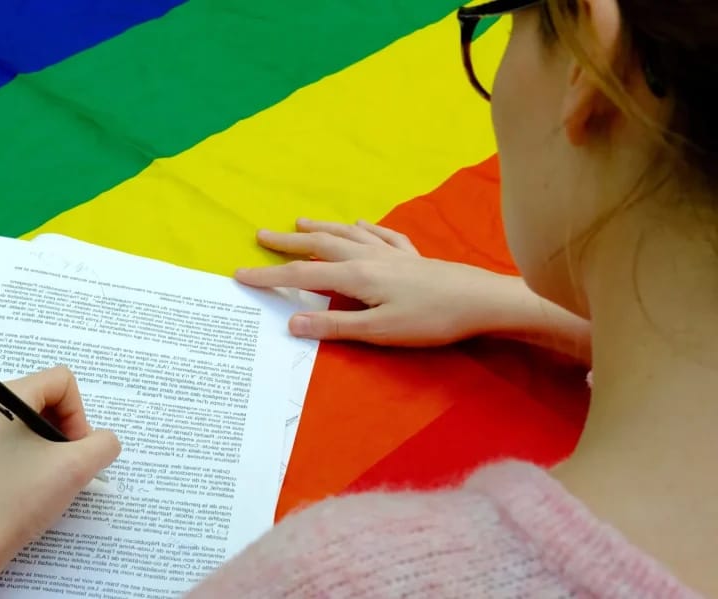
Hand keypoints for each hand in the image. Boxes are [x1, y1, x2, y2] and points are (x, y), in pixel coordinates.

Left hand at [0, 366, 120, 597]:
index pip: (62, 380)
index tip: (75, 450)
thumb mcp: (75, 469)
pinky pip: (15, 438)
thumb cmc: (18, 500)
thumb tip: (101, 442)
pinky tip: (33, 484)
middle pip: (46, 397)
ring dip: (52, 444)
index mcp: (4, 397)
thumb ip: (103, 445)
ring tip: (52, 477)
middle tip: (68, 464)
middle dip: (66, 429)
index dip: (79, 414)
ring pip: (32, 420)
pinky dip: (34, 454)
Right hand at [235, 217, 518, 346]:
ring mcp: (391, 253)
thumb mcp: (379, 332)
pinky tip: (358, 223)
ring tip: (299, 222)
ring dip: (321, 228)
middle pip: (320, 245)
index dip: (269, 276)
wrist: (481, 300)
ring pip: (347, 234)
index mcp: (357, 276)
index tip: (240, 274)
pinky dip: (364, 228)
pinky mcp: (412, 256)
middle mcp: (369, 257)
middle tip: (261, 236)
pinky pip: (381, 235)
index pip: (303, 275)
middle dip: (289, 242)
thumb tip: (291, 323)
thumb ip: (335, 326)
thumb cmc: (431, 320)